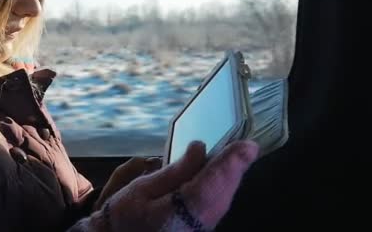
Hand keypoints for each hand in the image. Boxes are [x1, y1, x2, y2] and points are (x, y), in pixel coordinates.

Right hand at [69, 140, 258, 231]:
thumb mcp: (141, 191)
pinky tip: (219, 175)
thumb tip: (199, 148)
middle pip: (225, 192)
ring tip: (234, 156)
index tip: (248, 147)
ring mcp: (203, 229)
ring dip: (230, 177)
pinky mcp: (202, 229)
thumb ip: (174, 171)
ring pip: (224, 200)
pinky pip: (217, 205)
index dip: (231, 164)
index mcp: (181, 213)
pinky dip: (221, 187)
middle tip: (245, 147)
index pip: (212, 184)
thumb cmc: (124, 219)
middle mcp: (199, 225)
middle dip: (235, 169)